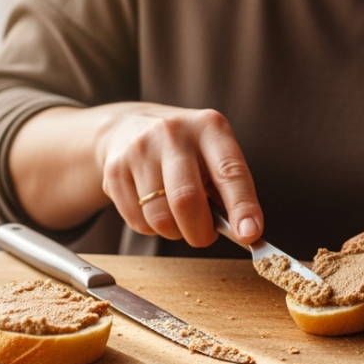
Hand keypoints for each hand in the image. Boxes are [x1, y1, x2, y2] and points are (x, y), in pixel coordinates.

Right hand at [100, 105, 262, 246]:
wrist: (129, 128)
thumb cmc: (186, 151)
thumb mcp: (213, 154)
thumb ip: (229, 190)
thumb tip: (245, 232)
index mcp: (209, 127)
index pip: (230, 171)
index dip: (242, 206)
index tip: (249, 235)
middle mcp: (172, 133)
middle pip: (186, 200)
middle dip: (200, 232)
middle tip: (204, 236)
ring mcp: (139, 150)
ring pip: (159, 218)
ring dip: (175, 232)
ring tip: (178, 217)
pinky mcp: (114, 170)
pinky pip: (137, 222)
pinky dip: (152, 229)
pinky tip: (154, 208)